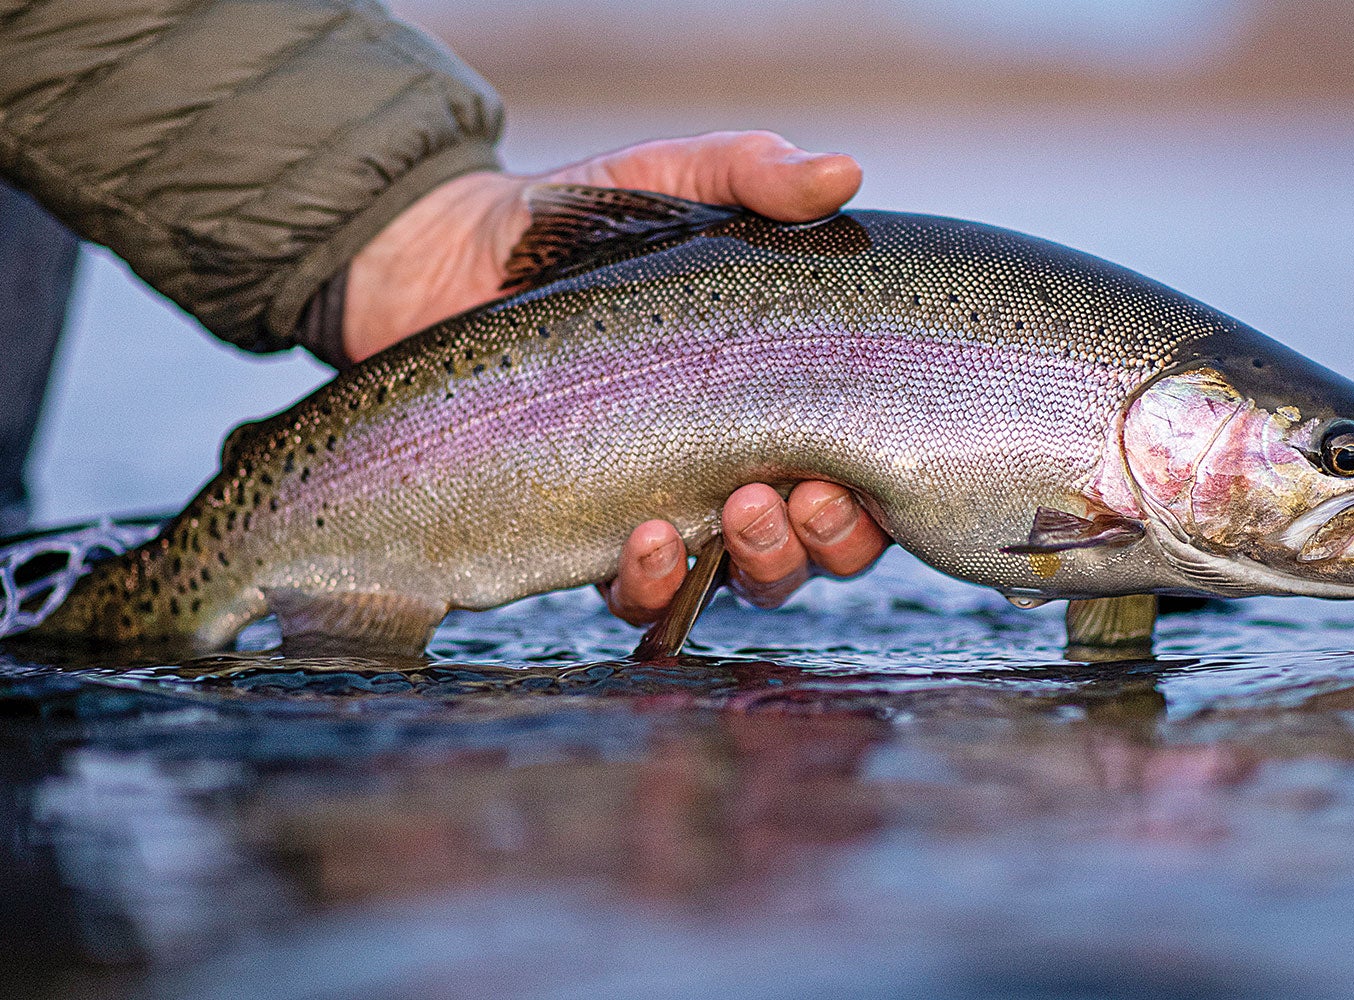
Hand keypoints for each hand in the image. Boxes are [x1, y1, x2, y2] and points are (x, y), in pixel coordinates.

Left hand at [345, 130, 889, 623]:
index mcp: (781, 394)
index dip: (883, 488)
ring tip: (740, 513)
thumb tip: (843, 171)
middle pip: (823, 542)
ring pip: (747, 579)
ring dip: (764, 563)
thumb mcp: (673, 178)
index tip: (866, 463)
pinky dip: (654, 585)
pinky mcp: (589, 533)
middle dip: (832, 537)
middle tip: (804, 494)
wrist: (450, 258)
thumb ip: (755, 171)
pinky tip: (645, 539)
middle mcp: (739, 462)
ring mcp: (669, 502)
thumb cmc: (583, 222)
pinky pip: (641, 596)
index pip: (865, 465)